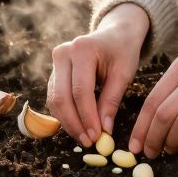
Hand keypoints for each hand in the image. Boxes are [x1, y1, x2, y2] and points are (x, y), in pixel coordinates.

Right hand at [46, 3, 148, 146]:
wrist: (114, 34)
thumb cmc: (122, 52)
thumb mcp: (123, 73)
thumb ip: (111, 101)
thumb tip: (104, 131)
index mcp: (82, 49)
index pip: (81, 91)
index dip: (87, 117)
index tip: (97, 137)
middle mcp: (63, 53)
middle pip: (62, 97)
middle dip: (74, 123)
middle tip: (88, 142)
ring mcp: (55, 61)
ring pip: (55, 100)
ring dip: (68, 122)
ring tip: (85, 138)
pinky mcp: (54, 71)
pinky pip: (55, 97)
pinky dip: (65, 114)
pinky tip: (78, 127)